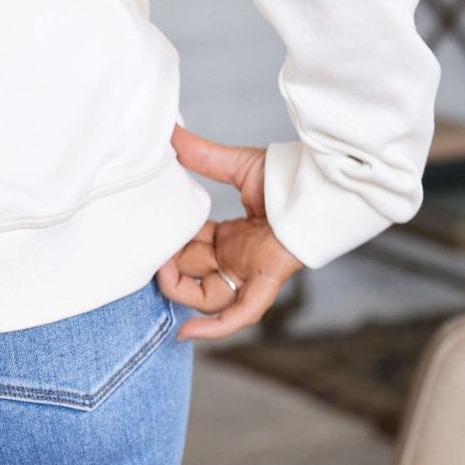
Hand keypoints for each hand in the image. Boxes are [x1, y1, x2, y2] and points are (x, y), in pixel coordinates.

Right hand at [157, 125, 301, 341]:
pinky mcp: (264, 283)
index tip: (144, 231)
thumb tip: (170, 132)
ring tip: (158, 271)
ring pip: (206, 298)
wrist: (320, 186)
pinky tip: (186, 333)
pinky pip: (237, 316)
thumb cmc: (287, 178)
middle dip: (166, 266)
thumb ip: (201, 155)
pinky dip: (212, 329)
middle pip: (192, 274)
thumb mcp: (235, 165)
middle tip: (145, 250)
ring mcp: (249, 274)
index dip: (166, 244)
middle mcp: (237, 259)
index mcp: (231, 237)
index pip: (189, 248)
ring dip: (179, 289)